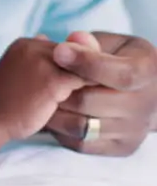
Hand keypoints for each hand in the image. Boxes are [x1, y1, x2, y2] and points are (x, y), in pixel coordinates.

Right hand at [0, 37, 85, 141]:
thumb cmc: (9, 102)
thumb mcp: (21, 72)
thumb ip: (39, 59)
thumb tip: (62, 48)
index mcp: (24, 43)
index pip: (63, 49)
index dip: (67, 68)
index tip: (61, 86)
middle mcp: (32, 46)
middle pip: (75, 56)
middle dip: (77, 74)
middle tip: (72, 94)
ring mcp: (42, 62)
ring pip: (82, 67)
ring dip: (85, 83)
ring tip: (79, 100)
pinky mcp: (53, 79)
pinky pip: (84, 81)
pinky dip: (86, 92)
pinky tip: (78, 105)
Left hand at [43, 31, 156, 155]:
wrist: (139, 91)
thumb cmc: (118, 60)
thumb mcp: (111, 44)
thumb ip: (92, 43)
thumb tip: (74, 39)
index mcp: (149, 72)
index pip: (121, 75)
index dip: (87, 64)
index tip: (58, 52)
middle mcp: (147, 105)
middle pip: (91, 102)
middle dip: (60, 89)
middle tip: (40, 77)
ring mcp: (135, 130)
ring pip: (81, 126)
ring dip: (54, 111)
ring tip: (42, 96)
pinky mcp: (120, 147)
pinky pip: (79, 143)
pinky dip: (59, 130)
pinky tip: (54, 112)